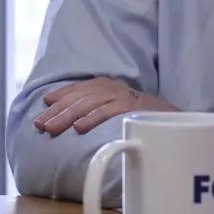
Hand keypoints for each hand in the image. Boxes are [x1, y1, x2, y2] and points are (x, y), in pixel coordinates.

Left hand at [33, 77, 175, 135]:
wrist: (174, 118)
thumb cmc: (139, 116)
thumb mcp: (114, 107)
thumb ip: (94, 109)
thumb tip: (66, 119)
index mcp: (106, 85)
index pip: (77, 88)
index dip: (60, 96)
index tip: (43, 105)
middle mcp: (112, 87)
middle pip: (78, 97)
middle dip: (57, 110)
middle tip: (40, 124)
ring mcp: (122, 96)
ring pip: (88, 104)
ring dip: (68, 116)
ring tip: (51, 128)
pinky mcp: (133, 107)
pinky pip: (108, 112)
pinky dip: (92, 118)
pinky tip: (79, 128)